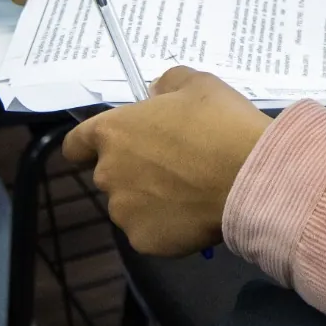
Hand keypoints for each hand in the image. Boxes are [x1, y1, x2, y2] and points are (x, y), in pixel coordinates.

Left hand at [63, 69, 271, 256]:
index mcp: (113, 133)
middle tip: (174, 165)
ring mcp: (124, 212)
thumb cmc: (219, 124)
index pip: (75, 144)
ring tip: (189, 193)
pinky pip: (151, 231)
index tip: (116, 145)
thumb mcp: (197, 84)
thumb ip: (167, 83)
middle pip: (110, 174)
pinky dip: (167, 226)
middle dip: (134, 170)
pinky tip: (194, 215)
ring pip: (130, 206)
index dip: (91, 144)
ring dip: (149, 200)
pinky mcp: (143, 241)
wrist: (249, 177)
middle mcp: (108, 174)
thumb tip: (154, 95)